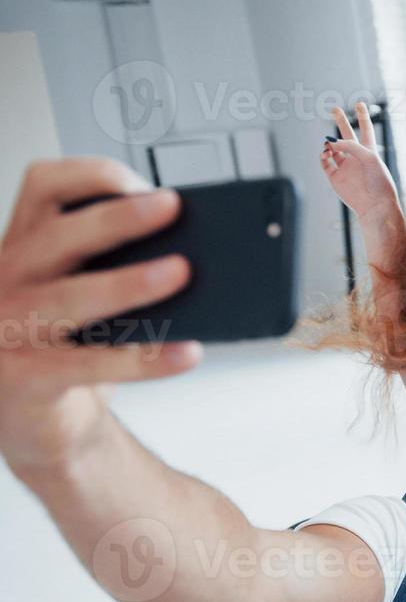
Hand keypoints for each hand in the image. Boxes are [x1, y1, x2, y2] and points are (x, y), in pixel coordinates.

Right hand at [0, 159, 200, 473]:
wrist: (37, 425)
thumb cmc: (67, 350)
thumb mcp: (85, 297)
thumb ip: (115, 267)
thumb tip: (190, 252)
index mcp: (23, 247)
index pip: (42, 186)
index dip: (92, 177)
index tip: (143, 183)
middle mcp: (5, 281)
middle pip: (56, 237)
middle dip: (116, 218)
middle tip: (171, 207)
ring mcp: (6, 330)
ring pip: (68, 299)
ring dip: (128, 283)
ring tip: (181, 272)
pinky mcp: (22, 379)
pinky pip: (86, 365)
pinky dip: (144, 359)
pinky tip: (187, 352)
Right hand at [320, 102, 398, 219]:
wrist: (375, 205)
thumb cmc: (378, 182)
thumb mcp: (369, 158)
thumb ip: (351, 146)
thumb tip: (330, 144)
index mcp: (369, 151)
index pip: (366, 129)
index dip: (363, 116)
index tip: (359, 103)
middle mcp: (356, 158)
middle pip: (347, 135)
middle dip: (341, 121)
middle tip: (334, 108)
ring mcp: (345, 167)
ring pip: (332, 149)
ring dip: (329, 144)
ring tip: (330, 145)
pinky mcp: (335, 178)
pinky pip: (325, 163)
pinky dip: (323, 156)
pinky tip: (326, 153)